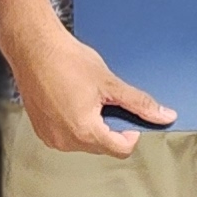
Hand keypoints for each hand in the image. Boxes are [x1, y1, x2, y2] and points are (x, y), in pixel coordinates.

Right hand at [4, 20, 170, 158]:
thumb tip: (162, 115)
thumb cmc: (65, 60)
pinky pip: (67, 135)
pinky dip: (74, 122)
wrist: (33, 47)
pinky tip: (70, 100)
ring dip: (91, 125)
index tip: (129, 117)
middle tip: (103, 100)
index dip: (131, 133)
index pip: (121, 150)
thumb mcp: (109, 82)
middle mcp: (65, 140)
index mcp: (84, 131)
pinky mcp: (40, 129)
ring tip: (84, 97)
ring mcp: (50, 136)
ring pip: (84, 142)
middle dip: (109, 126)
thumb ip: (139, 103)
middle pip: (103, 146)